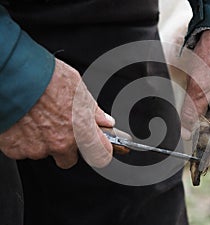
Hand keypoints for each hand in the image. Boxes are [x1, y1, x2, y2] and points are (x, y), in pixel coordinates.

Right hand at [0, 59, 114, 167]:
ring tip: (38, 117)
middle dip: (66, 147)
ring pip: (43, 152)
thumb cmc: (46, 79)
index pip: (100, 155)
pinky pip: (22, 148)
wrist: (14, 76)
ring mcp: (37, 149)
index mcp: (81, 131)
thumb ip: (93, 111)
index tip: (98, 147)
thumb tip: (105, 120)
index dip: (100, 151)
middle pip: (68, 159)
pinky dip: (24, 138)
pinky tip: (24, 120)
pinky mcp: (15, 149)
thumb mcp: (78, 89)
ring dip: (42, 140)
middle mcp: (61, 144)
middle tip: (59, 127)